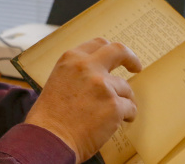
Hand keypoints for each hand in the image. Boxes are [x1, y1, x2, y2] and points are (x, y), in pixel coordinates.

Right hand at [23, 38, 141, 162]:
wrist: (49, 139)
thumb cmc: (49, 117)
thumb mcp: (58, 81)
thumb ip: (78, 73)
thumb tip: (99, 74)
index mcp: (71, 59)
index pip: (98, 44)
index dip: (111, 51)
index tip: (119, 57)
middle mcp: (87, 67)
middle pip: (119, 51)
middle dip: (131, 58)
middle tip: (136, 67)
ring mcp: (102, 85)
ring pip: (125, 88)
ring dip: (123, 100)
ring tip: (113, 114)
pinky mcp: (114, 106)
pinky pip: (130, 108)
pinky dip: (127, 116)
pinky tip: (116, 123)